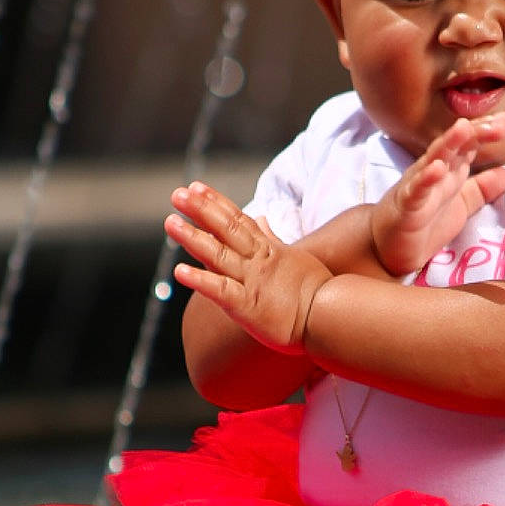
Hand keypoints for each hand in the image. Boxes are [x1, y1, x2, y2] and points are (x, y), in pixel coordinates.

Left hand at [168, 183, 330, 353]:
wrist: (335, 318)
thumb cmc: (322, 293)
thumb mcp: (298, 258)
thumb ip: (274, 239)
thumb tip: (261, 218)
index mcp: (270, 251)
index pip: (239, 220)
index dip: (216, 203)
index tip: (197, 187)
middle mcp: (259, 262)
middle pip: (226, 229)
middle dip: (200, 210)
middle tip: (177, 194)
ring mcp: (253, 282)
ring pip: (218, 254)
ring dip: (192, 237)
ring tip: (170, 222)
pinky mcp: (249, 307)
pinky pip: (221, 291)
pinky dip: (200, 280)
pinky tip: (179, 271)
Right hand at [370, 117, 504, 276]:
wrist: (386, 248)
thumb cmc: (424, 223)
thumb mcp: (460, 205)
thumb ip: (482, 189)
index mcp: (448, 171)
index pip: (467, 145)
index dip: (485, 132)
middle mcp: (432, 172)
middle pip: (453, 146)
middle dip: (474, 130)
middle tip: (497, 121)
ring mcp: (417, 187)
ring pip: (432, 160)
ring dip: (448, 143)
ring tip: (464, 128)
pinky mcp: (405, 207)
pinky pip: (416, 191)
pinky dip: (426, 179)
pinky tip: (437, 168)